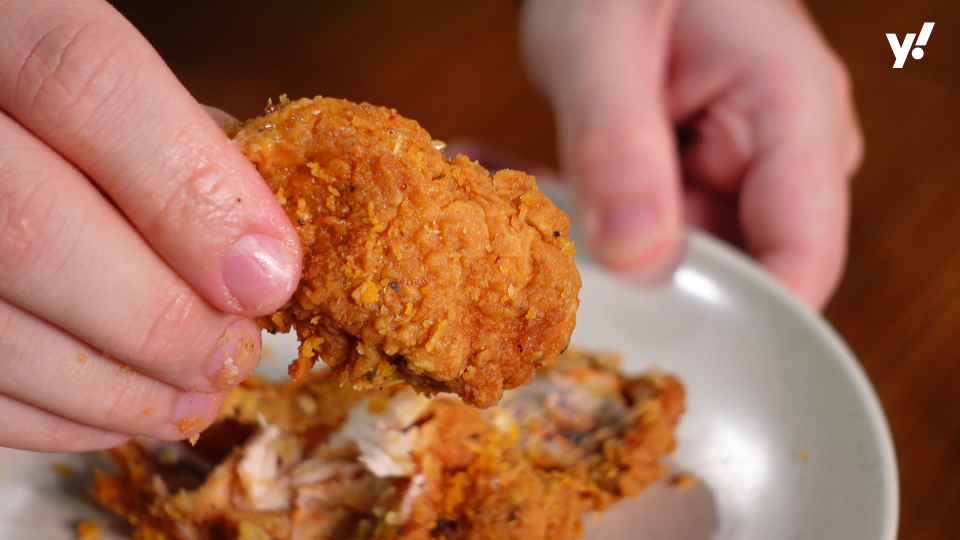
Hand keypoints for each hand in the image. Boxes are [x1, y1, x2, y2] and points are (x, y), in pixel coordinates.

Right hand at [0, 0, 300, 451]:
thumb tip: (257, 230)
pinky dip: (48, 415)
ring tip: (193, 402)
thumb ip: (161, 125)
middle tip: (232, 357)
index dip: (191, 191)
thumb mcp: (80, 57)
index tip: (269, 277)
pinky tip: (116, 414)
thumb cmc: (18, 79)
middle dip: (161, 318)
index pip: (86, 84)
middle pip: (34, 227)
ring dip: (112, 388)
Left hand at [521, 0, 862, 308]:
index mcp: (795, 112)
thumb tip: (637, 256)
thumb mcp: (601, 41)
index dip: (730, 320)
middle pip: (732, 277)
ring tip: (520, 201)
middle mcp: (782, 157)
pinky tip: (520, 185)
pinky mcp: (695, 185)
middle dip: (634, 284)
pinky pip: (645, 237)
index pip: (800, 261)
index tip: (641, 342)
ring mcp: (739, 175)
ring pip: (674, 265)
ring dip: (592, 247)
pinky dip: (581, 220)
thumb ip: (617, 141)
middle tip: (540, 256)